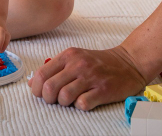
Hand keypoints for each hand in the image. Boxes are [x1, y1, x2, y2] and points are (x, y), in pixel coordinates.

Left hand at [27, 45, 148, 110]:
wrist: (129, 63)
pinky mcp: (103, 90)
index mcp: (68, 56)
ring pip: (64, 97)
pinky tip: (85, 100)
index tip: (43, 93)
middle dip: (49, 99)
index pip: (41, 74)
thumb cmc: (99, 63)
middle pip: (49, 87)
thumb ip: (53, 69)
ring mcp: (91, 77)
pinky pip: (82, 104)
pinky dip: (80, 106)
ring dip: (64, 103)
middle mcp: (78, 64)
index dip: (37, 89)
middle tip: (56, 100)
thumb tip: (33, 83)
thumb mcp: (74, 59)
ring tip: (72, 100)